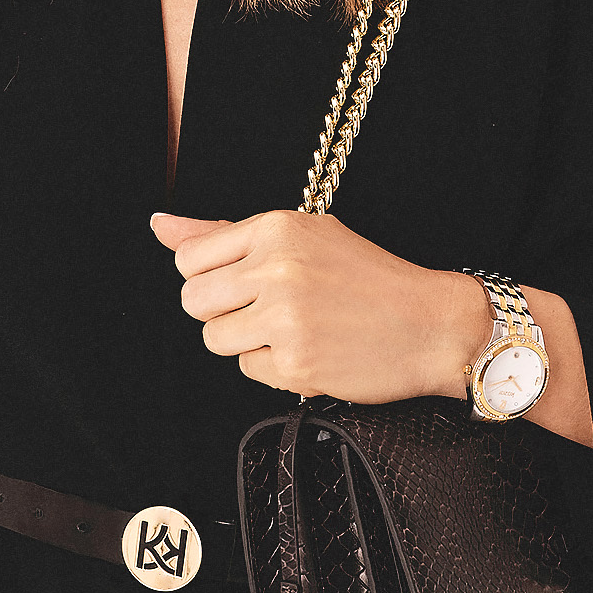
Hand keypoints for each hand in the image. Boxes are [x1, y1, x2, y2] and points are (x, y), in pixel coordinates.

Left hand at [151, 209, 490, 403]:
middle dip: (221, 311)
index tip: (243, 282)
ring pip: (215, 338)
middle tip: (266, 310)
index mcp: (276, 227)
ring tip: (291, 330)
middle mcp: (276, 268)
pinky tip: (311, 349)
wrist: (431, 325)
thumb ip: (226, 234)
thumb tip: (160, 224)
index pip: (190, 257)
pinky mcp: (294, 363)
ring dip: (245, 341)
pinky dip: (273, 366)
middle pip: (194, 301)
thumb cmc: (369, 278)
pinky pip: (248, 369)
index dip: (211, 276)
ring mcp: (284, 318)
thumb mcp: (305, 236)